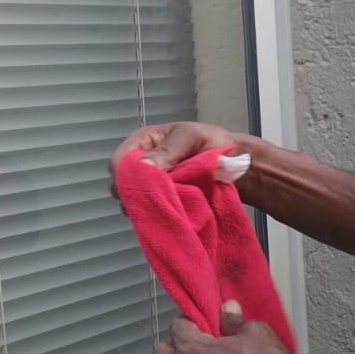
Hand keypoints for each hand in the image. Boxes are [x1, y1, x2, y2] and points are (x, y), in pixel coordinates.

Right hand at [109, 121, 259, 199]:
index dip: (124, 175)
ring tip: (172, 205)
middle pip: (121, 186)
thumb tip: (145, 166)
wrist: (235, 165)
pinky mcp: (162, 204)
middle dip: (137, 195)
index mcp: (143, 143)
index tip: (142, 187)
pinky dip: (160, 216)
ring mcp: (151, 187)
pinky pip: (151, 214)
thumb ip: (169, 150)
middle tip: (160, 198)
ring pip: (134, 203)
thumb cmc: (214, 143)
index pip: (118, 161)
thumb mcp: (192, 137)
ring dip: (150, 207)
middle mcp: (142, 166)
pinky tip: (175, 213)